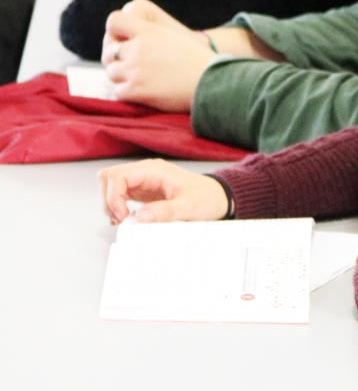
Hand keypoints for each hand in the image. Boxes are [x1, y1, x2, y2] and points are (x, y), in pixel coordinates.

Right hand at [98, 158, 228, 224]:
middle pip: (109, 178)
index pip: (117, 175)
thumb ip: (165, 211)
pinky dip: (117, 206)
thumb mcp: (189, 207)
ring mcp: (143, 181)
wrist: (217, 197)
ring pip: (111, 185)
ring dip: (110, 203)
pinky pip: (120, 194)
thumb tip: (140, 218)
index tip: (123, 215)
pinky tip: (125, 218)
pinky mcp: (144, 191)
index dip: (112, 196)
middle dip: (108, 199)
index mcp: (154, 170)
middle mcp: (146, 172)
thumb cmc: (206, 198)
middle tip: (121, 219)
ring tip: (122, 220)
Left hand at [102, 1, 216, 111]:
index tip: (124, 41)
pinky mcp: (136, 90)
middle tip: (134, 66)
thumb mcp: (174, 36)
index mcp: (149, 31)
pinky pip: (118, 92)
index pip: (114, 21)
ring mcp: (135, 69)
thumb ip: (151, 34)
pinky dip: (128, 93)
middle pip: (110, 51)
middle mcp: (138, 48)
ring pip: (112, 72)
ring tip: (142, 80)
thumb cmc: (198, 60)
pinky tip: (143, 92)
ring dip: (123, 77)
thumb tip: (130, 39)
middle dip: (119, 59)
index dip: (114, 31)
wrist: (212, 82)